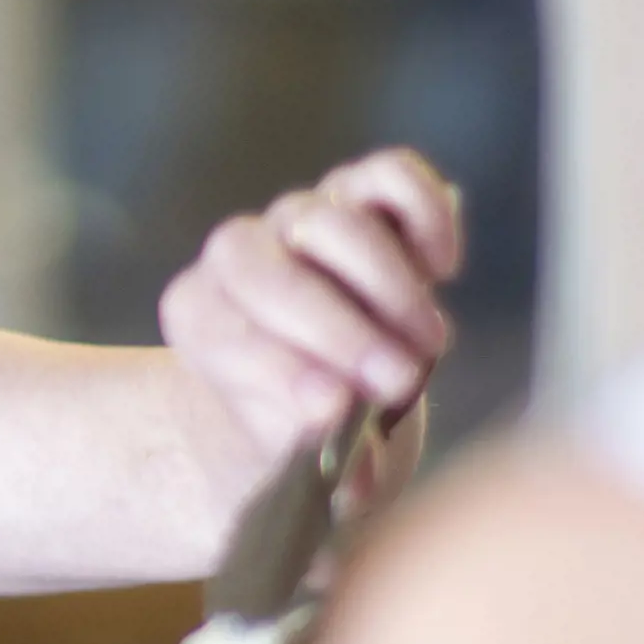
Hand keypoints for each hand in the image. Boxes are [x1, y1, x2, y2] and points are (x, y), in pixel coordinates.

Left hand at [159, 147, 464, 474]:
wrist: (327, 396)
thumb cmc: (299, 434)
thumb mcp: (297, 467)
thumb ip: (313, 459)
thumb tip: (349, 457)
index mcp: (200, 320)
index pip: (223, 331)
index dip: (276, 369)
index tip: (330, 411)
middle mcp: (238, 257)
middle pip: (274, 274)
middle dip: (342, 333)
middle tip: (396, 383)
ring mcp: (301, 219)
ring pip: (335, 222)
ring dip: (390, 289)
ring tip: (428, 348)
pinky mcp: (363, 195)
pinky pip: (391, 176)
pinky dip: (424, 213)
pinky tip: (444, 271)